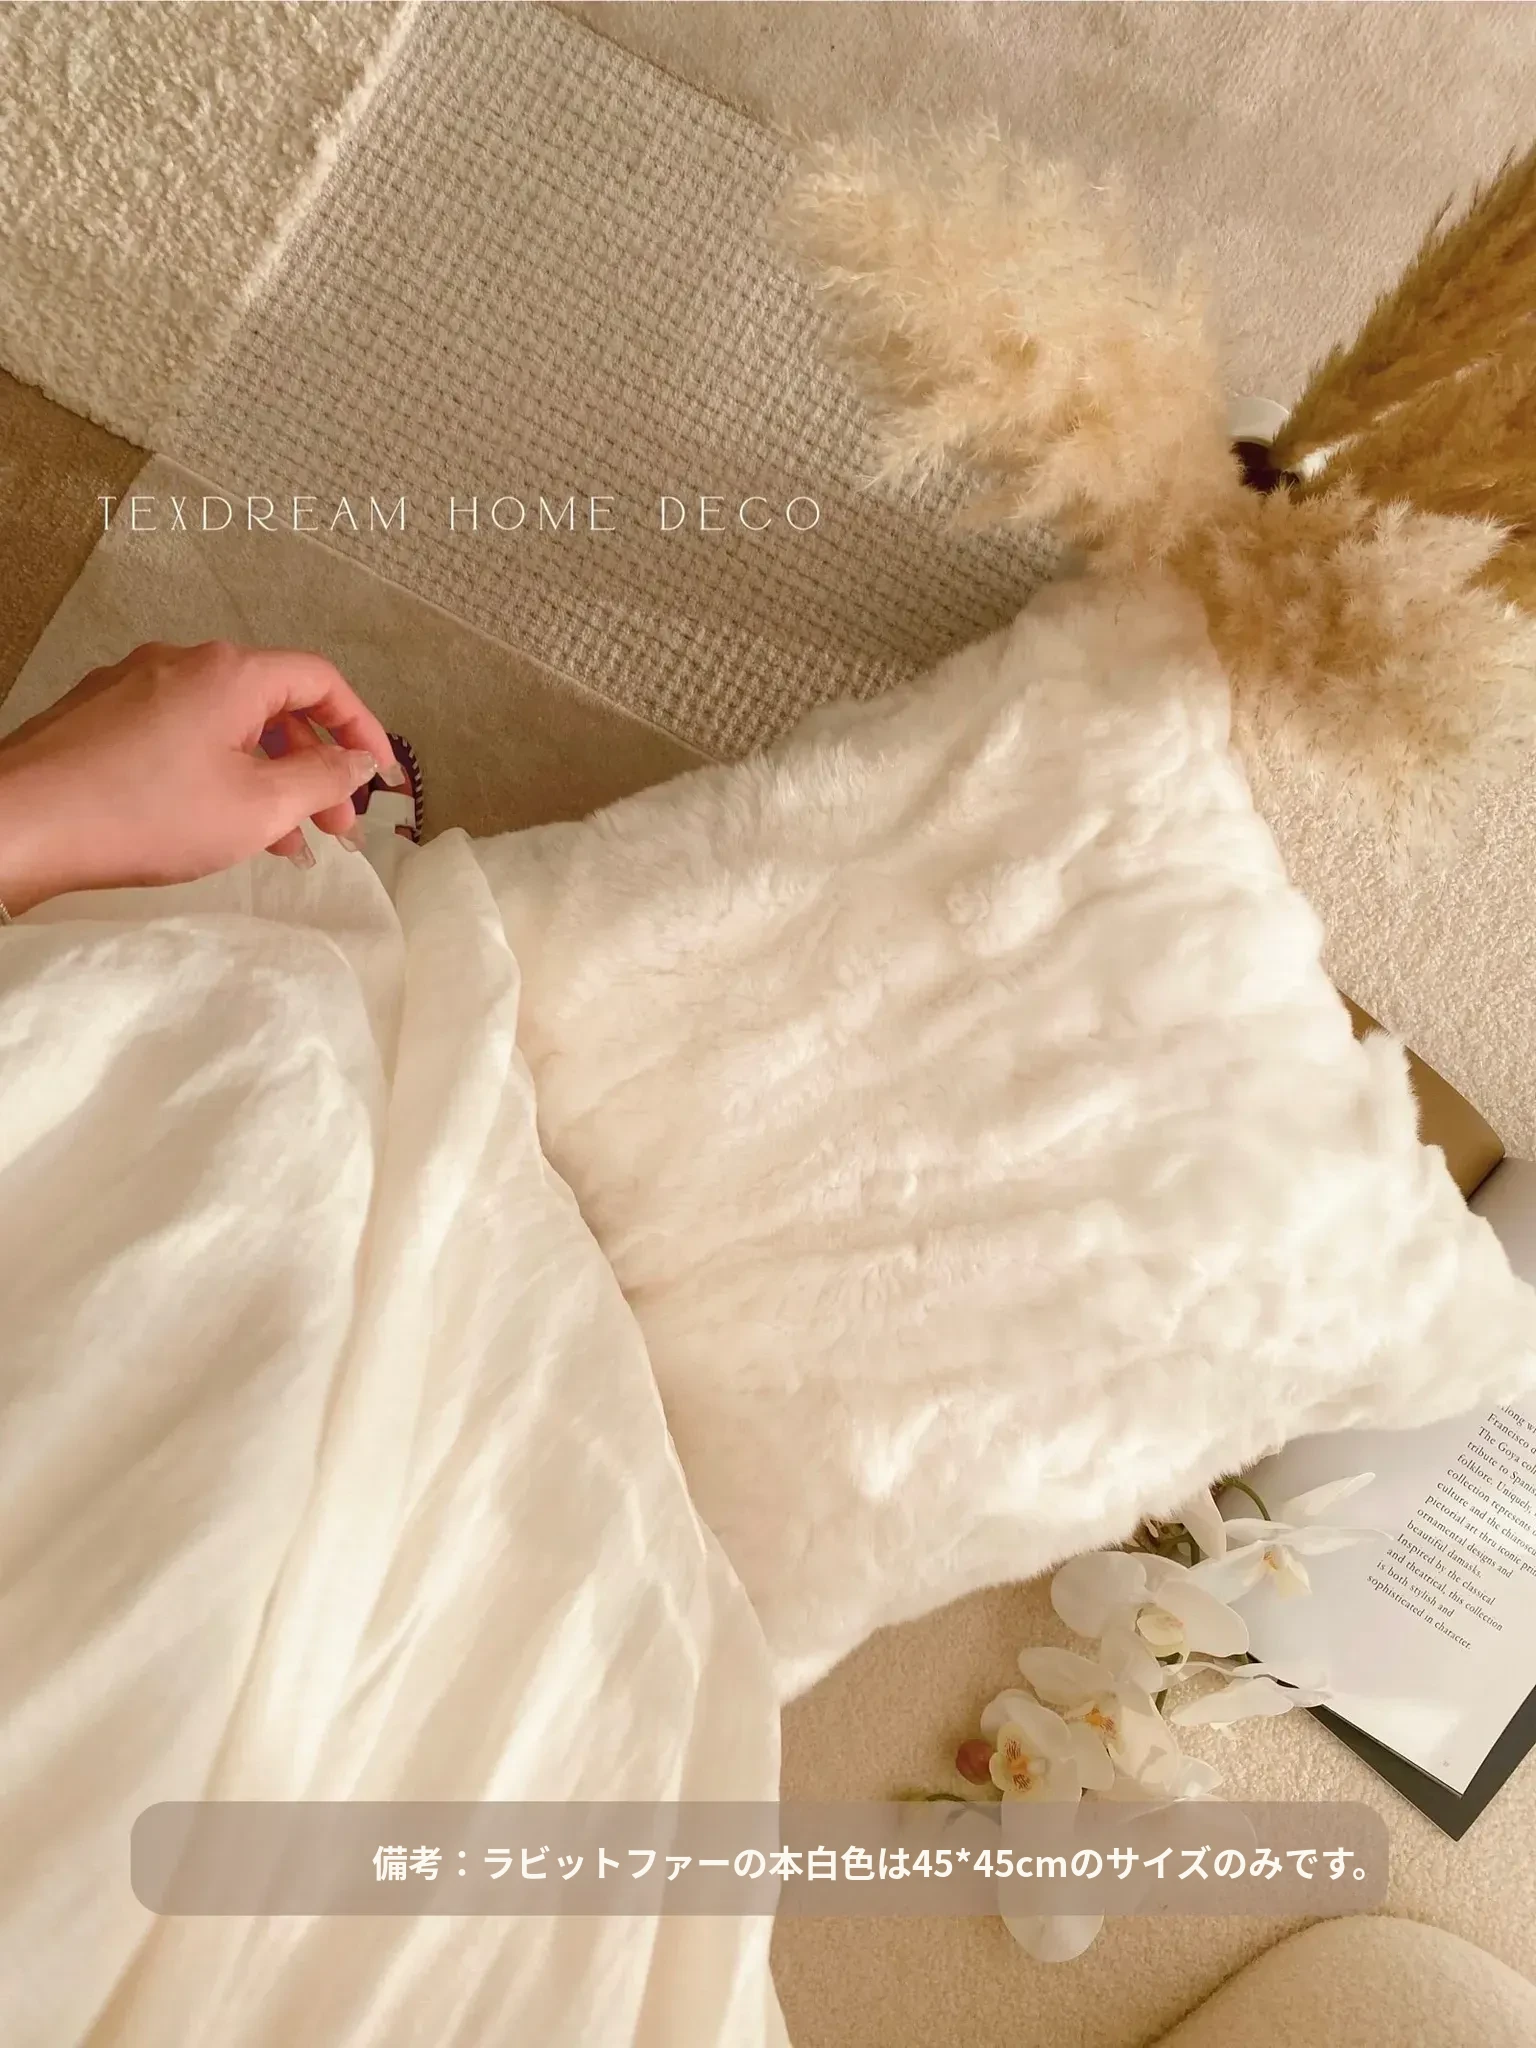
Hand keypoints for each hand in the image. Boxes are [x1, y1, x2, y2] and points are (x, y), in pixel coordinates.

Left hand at [0, 641, 405, 915]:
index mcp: (229, 672)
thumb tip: (358, 762)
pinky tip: (218, 825)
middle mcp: (182, 662)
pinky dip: (217, 773)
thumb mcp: (257, 807)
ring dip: (266, 777)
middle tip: (335, 827)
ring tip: (282, 842)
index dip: (363, 728)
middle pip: (273, 704)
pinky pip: (182, 735)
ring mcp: (135, 686)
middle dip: (313, 767)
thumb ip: (321, 780)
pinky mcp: (101, 717)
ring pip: (227, 725)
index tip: (380, 777)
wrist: (21, 823)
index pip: (321, 681)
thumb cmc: (140, 814)